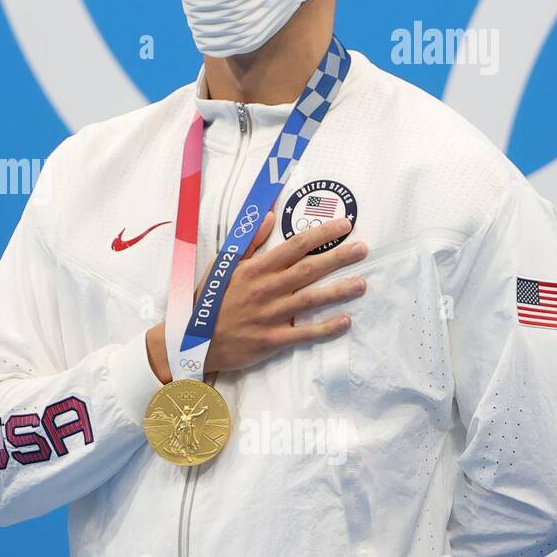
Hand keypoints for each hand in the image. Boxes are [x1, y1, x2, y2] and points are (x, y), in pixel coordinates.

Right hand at [144, 210, 366, 382]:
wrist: (192, 340)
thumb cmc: (210, 301)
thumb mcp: (223, 266)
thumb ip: (248, 242)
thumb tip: (270, 216)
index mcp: (254, 269)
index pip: (293, 247)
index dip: (321, 235)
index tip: (344, 226)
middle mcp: (265, 289)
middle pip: (308, 270)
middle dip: (338, 257)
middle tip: (364, 249)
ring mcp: (270, 316)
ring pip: (311, 300)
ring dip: (339, 291)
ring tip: (362, 283)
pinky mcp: (272, 340)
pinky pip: (304, 334)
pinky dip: (325, 328)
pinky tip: (345, 321)